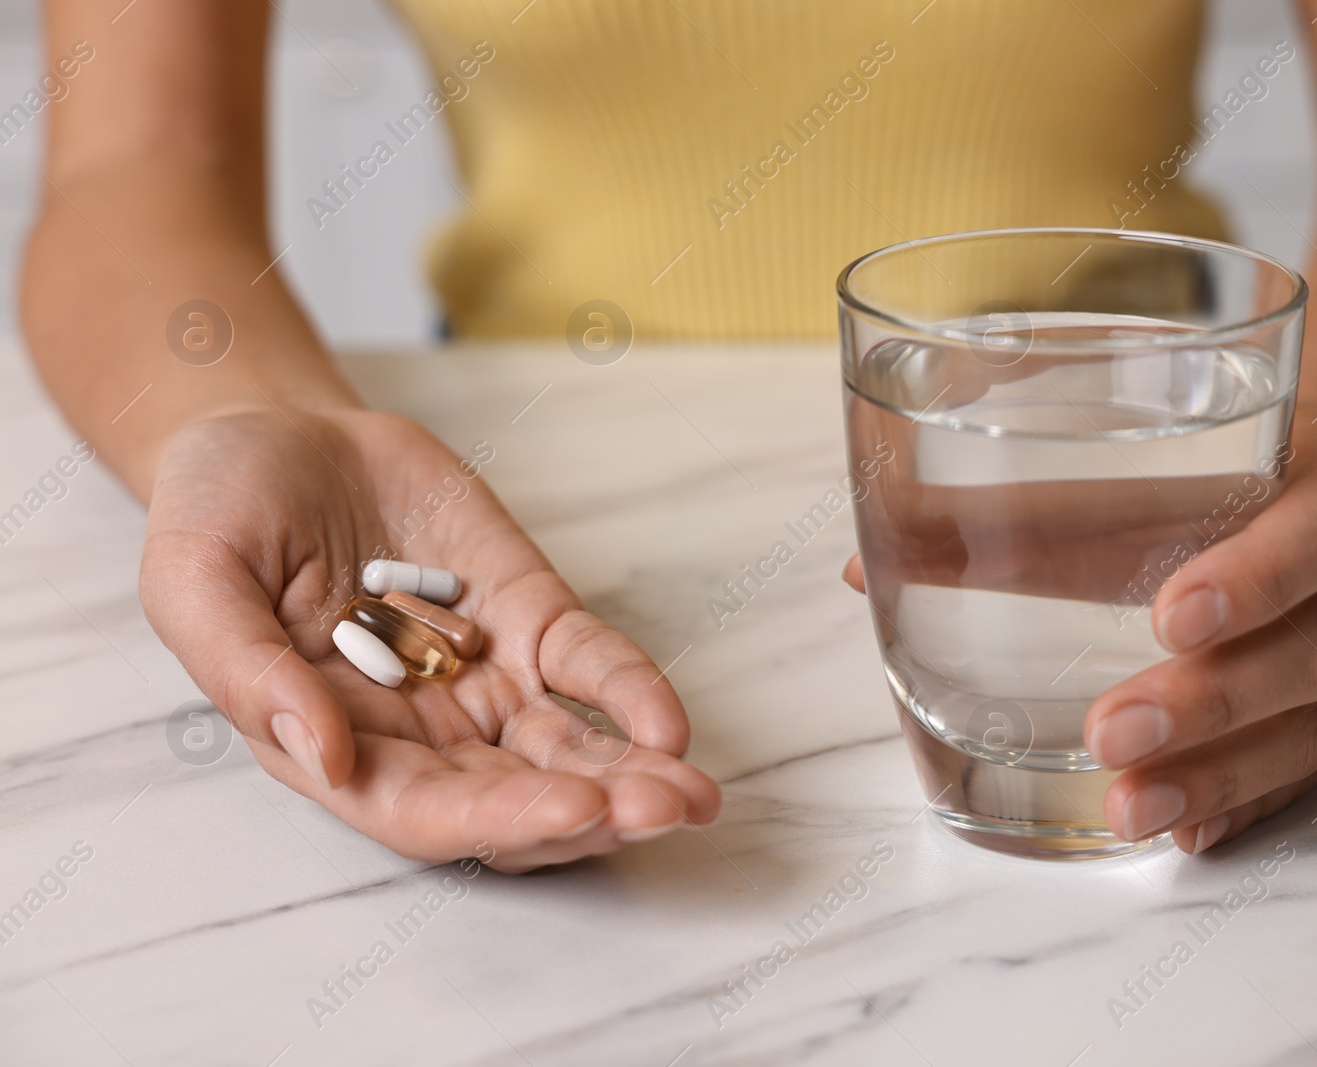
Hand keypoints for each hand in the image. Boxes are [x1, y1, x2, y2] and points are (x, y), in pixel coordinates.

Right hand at [141, 405, 719, 871]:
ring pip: (568, 747)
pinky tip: (668, 722)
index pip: (428, 812)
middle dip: (593, 812)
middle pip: (517, 797)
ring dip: (632, 773)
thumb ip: (250, 673)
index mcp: (337, 744)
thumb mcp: (196, 581)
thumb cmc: (220, 511)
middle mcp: (421, 730)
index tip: (571, 811)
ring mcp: (483, 674)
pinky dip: (630, 692)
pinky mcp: (528, 614)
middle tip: (663, 810)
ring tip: (691, 792)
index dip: (502, 819)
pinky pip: (588, 665)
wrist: (280, 430)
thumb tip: (325, 755)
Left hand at [842, 412, 1316, 853]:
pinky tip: (1183, 829)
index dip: (1252, 576)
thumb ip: (1014, 499)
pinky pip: (1315, 768)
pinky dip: (1244, 799)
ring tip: (1127, 807)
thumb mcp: (1137, 447)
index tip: (1165, 617)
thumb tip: (867, 561)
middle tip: (1112, 732)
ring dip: (1218, 771)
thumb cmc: (1208, 455)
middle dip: (1213, 698)